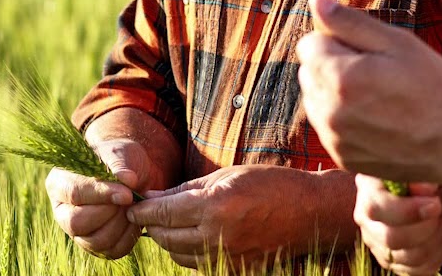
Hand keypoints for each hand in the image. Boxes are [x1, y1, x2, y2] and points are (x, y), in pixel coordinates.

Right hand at [45, 139, 154, 258]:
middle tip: (130, 198)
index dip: (101, 194)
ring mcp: (78, 232)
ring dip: (121, 224)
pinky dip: (128, 236)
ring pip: (95, 241)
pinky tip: (135, 219)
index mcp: (59, 183)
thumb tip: (128, 181)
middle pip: (77, 223)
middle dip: (109, 212)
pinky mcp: (97, 246)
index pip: (74, 193)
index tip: (127, 193)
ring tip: (133, 206)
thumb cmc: (120, 159)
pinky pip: (112, 251)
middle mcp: (63, 211)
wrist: (135, 173)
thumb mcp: (118, 153)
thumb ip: (119, 166)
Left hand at [127, 165, 354, 268]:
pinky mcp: (234, 271)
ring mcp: (226, 258)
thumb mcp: (227, 176)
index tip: (133, 206)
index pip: (163, 214)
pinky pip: (197, 264)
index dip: (142, 210)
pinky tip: (193, 236)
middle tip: (147, 213)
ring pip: (178, 254)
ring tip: (171, 224)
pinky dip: (189, 252)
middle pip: (165, 237)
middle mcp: (218, 236)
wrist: (309, 213)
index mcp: (215, 207)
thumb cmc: (270, 185)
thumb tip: (153, 198)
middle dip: (152, 225)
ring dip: (169, 240)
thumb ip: (187, 189)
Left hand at [296, 0, 441, 181]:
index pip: (309, 43)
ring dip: (335, 93)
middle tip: (377, 72)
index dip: (338, 39)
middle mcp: (328, 112)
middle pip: (308, 72)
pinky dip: (345, 119)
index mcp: (339, 77)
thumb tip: (316, 0)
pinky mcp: (343, 158)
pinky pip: (329, 127)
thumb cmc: (434, 87)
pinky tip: (378, 119)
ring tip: (379, 96)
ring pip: (316, 100)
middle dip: (333, 65)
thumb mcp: (397, 43)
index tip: (369, 50)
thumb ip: (350, 22)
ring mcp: (334, 139)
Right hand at [355, 176, 441, 275]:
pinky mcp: (390, 259)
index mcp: (369, 185)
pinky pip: (415, 270)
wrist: (431, 187)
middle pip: (392, 237)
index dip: (408, 210)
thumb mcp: (425, 163)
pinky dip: (436, 256)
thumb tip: (426, 188)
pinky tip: (441, 236)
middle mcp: (365, 216)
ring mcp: (375, 240)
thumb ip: (424, 171)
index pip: (377, 206)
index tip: (436, 204)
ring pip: (406, 257)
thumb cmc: (426, 171)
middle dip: (428, 228)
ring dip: (435, 240)